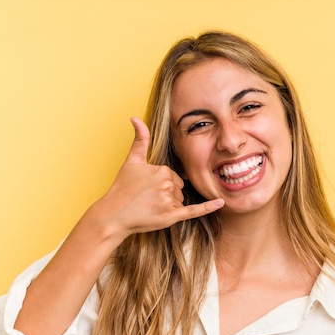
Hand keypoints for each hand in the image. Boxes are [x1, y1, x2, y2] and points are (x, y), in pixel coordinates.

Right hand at [89, 117, 223, 237]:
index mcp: (162, 170)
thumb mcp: (132, 161)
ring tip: (150, 207)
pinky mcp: (171, 217)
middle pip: (178, 188)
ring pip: (180, 200)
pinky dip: (208, 207)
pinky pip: (194, 210)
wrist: (114, 215)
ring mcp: (169, 201)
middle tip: (148, 199)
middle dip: (167, 194)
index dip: (162, 183)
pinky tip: (221, 203)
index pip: (173, 176)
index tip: (148, 188)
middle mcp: (167, 184)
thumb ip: (139, 139)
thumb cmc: (122, 188)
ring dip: (169, 205)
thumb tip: (135, 117)